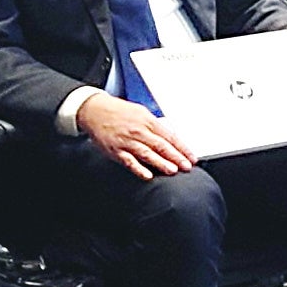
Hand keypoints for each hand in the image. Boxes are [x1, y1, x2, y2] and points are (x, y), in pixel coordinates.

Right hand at [78, 91, 197, 178]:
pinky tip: (147, 175)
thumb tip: (171, 137)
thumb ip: (156, 125)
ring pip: (147, 154)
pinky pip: (129, 161)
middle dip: (176, 157)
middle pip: (161, 145)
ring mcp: (127, 142)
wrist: (95, 111)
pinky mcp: (116, 150)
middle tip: (187, 166)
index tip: (191, 157)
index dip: (182, 148)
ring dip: (161, 163)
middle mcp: (139, 131)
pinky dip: (138, 169)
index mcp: (148, 121)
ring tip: (172, 170)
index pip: (170, 136)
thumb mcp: (142, 113)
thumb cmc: (119, 112)